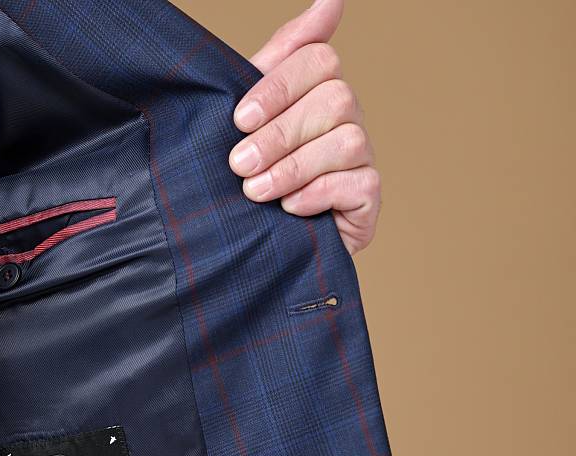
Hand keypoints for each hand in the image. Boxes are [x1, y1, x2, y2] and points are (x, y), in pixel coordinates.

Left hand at [229, 0, 379, 254]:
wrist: (258, 245)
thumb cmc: (252, 173)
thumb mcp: (250, 117)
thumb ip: (280, 58)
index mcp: (316, 88)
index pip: (317, 57)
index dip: (279, 85)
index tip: (240, 119)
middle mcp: (346, 116)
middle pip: (334, 98)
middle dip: (280, 133)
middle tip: (239, 164)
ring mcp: (361, 156)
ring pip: (346, 140)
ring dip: (294, 167)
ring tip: (256, 191)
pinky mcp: (368, 197)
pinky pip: (357, 183)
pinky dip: (318, 194)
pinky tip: (290, 209)